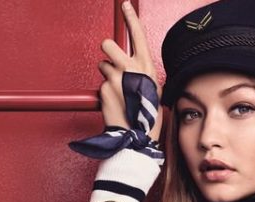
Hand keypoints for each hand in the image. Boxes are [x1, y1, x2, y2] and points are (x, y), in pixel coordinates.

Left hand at [98, 1, 162, 139]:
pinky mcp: (104, 89)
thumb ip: (143, 71)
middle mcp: (130, 69)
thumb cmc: (146, 113)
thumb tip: (134, 63)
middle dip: (107, 51)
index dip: (131, 17)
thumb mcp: (153, 87)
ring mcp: (115, 78)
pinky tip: (115, 102)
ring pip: (103, 65)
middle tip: (111, 62)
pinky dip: (105, 92)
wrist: (137, 135)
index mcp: (146, 66)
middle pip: (108, 45)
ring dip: (107, 75)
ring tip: (118, 91)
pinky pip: (101, 84)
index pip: (138, 34)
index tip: (125, 5)